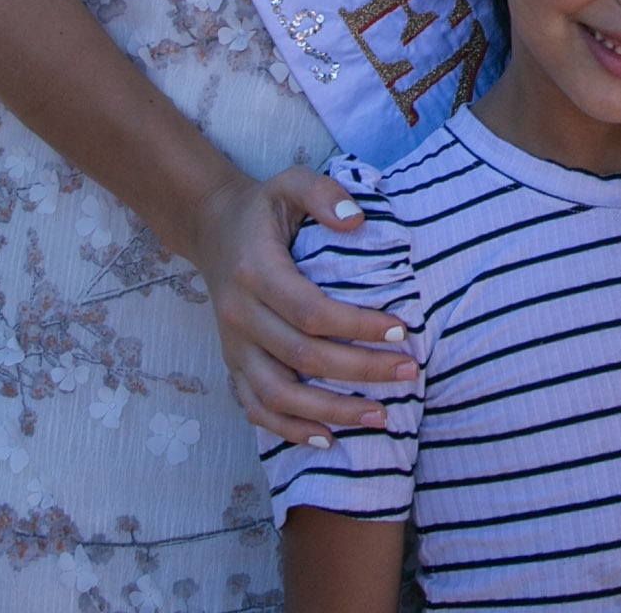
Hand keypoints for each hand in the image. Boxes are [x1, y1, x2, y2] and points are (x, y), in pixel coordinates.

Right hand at [186, 166, 416, 444]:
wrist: (212, 228)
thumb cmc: (262, 208)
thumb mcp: (289, 181)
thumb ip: (323, 193)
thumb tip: (356, 221)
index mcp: (256, 271)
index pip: (311, 311)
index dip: (357, 326)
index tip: (402, 331)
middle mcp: (239, 314)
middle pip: (301, 357)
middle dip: (359, 371)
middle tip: (408, 373)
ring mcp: (233, 344)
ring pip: (277, 394)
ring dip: (330, 411)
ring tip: (380, 416)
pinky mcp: (232, 363)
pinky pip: (256, 407)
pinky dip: (290, 429)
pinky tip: (329, 439)